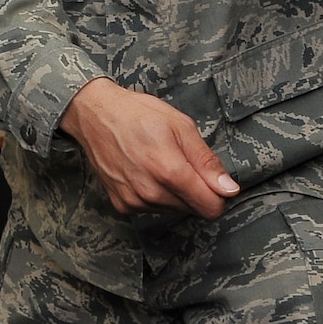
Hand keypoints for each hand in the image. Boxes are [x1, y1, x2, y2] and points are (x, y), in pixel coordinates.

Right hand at [59, 77, 239, 219]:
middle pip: (194, 209)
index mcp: (170, 172)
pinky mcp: (121, 204)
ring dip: (174, 192)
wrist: (93, 115)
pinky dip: (154, 194)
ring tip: (158, 163)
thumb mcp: (181, 126)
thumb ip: (207, 161)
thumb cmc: (137, 114)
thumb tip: (229, 189)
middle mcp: (151, 192)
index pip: (212, 207)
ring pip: (173, 209)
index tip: (210, 177)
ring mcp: (133, 201)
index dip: (218, 193)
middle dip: (194, 189)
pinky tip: (143, 172)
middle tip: (179, 160)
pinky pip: (152, 208)